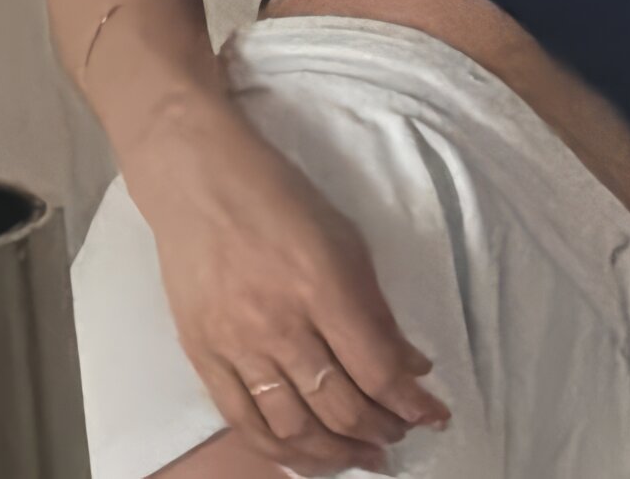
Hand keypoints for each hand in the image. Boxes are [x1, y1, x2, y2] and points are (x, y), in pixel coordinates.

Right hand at [123, 98, 450, 475]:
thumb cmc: (275, 195)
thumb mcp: (341, 234)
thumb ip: (374, 305)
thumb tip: (409, 365)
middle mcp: (279, 323)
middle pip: (340, 408)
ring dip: (337, 453)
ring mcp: (236, 344)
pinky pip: (244, 423)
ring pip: (294, 429)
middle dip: (381, 431)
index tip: (434, 416)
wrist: (194, 179)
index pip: (377, 370)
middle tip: (399, 432)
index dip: (412, 404)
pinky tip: (308, 456)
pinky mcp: (202, 355)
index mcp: (321, 284)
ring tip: (362, 455)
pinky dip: (281, 451)